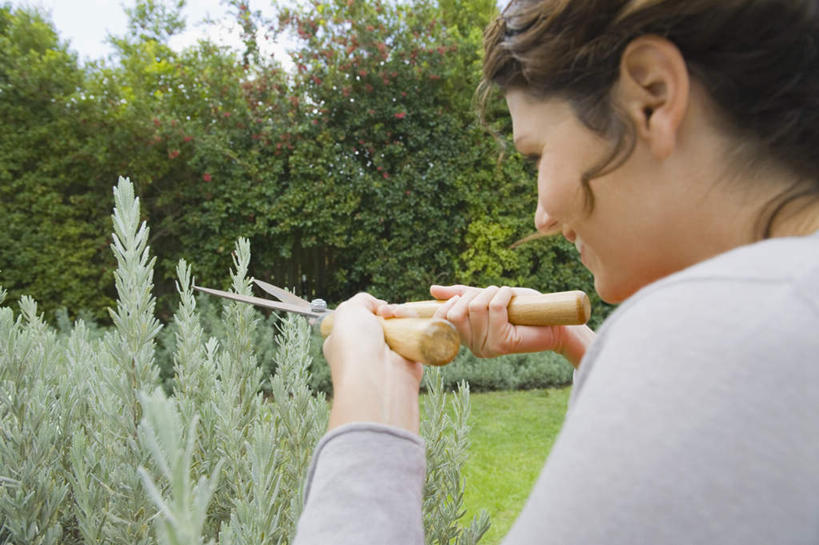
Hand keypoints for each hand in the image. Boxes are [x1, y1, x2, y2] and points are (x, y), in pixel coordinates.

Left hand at [323, 293, 423, 433]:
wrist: (377, 375)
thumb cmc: (354, 344)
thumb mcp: (347, 311)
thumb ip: (362, 301)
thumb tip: (379, 305)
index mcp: (346, 341)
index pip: (360, 321)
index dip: (370, 309)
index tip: (376, 308)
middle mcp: (366, 350)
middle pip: (384, 321)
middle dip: (389, 311)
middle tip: (388, 313)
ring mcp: (388, 356)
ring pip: (401, 326)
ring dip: (403, 316)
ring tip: (399, 316)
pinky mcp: (409, 360)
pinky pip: (417, 337)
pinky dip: (419, 326)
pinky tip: (414, 322)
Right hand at [385, 285, 593, 367]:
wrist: (555, 322)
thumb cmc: (522, 309)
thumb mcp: (487, 297)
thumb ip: (460, 295)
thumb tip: (431, 291)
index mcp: (465, 336)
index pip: (438, 323)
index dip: (424, 311)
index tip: (399, 307)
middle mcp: (472, 346)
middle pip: (456, 311)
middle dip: (474, 296)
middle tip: (493, 295)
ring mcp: (486, 347)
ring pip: (475, 307)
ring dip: (493, 293)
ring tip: (508, 298)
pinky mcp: (502, 343)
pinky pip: (493, 308)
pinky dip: (503, 296)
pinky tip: (513, 300)